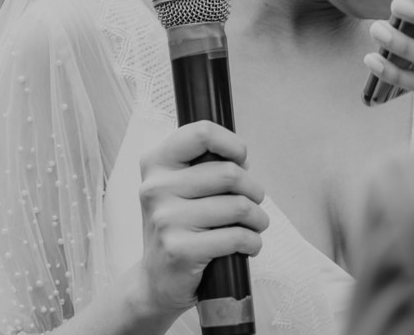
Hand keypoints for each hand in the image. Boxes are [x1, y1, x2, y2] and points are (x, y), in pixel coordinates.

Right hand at [133, 121, 268, 321]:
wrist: (156, 280)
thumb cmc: (179, 225)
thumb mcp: (181, 186)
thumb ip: (206, 165)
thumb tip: (241, 158)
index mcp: (156, 163)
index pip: (201, 133)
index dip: (232, 144)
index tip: (241, 159)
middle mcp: (156, 188)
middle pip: (229, 173)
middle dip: (254, 190)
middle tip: (253, 202)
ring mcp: (165, 219)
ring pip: (238, 205)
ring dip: (258, 218)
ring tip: (254, 225)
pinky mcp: (179, 249)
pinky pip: (236, 236)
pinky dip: (253, 241)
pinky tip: (248, 245)